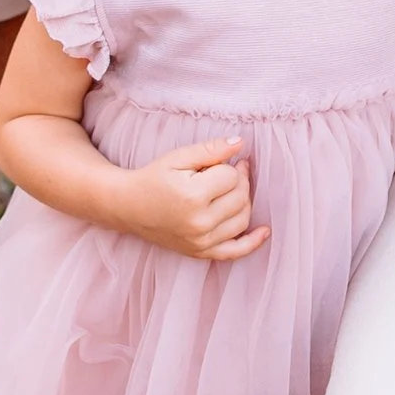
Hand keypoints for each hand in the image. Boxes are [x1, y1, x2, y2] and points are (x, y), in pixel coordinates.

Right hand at [125, 139, 267, 262]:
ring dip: (244, 201)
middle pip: (241, 198)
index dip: (227, 166)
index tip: (217, 162)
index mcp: (192, 196)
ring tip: (232, 189)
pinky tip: (265, 231)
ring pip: (242, 220)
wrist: (128, 207)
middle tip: (230, 169)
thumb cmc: (153, 178)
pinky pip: (234, 251)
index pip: (232, 177)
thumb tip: (241, 142)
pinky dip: (252, 243)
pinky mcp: (200, 252)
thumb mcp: (178, 157)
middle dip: (239, 180)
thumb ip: (211, 149)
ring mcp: (200, 241)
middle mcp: (199, 223)